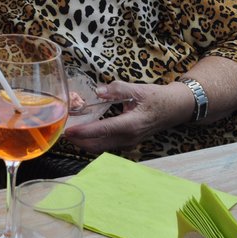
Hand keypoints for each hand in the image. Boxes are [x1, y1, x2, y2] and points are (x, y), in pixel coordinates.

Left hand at [62, 80, 190, 153]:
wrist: (175, 109)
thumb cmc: (156, 98)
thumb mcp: (138, 89)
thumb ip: (116, 89)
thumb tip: (98, 91)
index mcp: (131, 124)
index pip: (103, 130)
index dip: (84, 132)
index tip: (68, 131)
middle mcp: (129, 137)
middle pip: (98, 145)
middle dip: (78, 141)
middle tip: (62, 132)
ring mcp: (129, 143)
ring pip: (101, 148)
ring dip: (85, 143)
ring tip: (70, 133)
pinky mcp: (128, 143)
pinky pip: (107, 146)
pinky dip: (93, 142)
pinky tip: (85, 133)